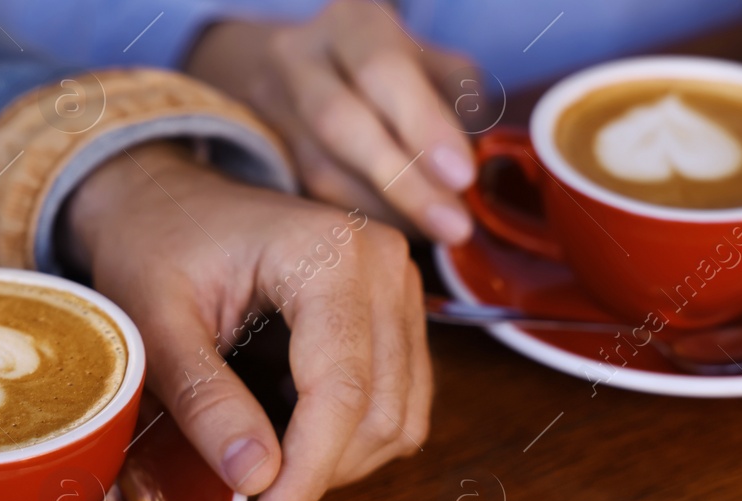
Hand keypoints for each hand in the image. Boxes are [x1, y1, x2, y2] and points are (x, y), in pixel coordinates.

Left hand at [64, 143, 431, 500]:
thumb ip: (205, 398)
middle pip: (381, 408)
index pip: (341, 388)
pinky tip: (295, 432)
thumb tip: (256, 478)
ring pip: (401, 414)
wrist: (166, 201)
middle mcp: (383, 261)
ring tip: (270, 461)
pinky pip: (402, 400)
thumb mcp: (156, 322)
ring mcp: (399, 284)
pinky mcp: (398, 311)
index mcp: (328, 251)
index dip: (309, 471)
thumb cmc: (156, 246)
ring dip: (342, 460)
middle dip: (322, 471)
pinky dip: (355, 437)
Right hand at [186, 0, 478, 243]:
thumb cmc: (381, 68)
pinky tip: (399, 235)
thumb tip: (475, 154)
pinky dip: (359, 222)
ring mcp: (272, 110)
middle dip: (402, 180)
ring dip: (385, 211)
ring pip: (321, 171)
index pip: (381, 70)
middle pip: (338, 121)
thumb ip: (457, 96)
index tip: (462, 175)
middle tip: (454, 225)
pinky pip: (310, 199)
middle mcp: (299, 59)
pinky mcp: (265, 158)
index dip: (422, 124)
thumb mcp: (428, 60)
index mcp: (350, 24)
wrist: (288, 68)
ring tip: (436, 235)